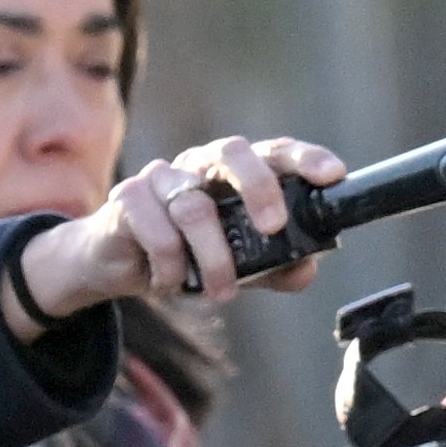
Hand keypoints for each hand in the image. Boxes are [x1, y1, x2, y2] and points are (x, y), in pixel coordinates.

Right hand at [8, 136, 341, 330]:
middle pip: (232, 153)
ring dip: (213, 260)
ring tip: (221, 293)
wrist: (112, 264)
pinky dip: (170, 267)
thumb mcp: (234, 265)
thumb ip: (271, 266)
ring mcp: (161, 178)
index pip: (272, 153)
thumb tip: (307, 269)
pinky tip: (170, 284)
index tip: (332, 175)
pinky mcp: (127, 199)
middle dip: (259, 188)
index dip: (304, 159)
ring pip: (194, 208)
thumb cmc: (181, 254)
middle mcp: (198, 165)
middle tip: (273, 228)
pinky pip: (156, 232)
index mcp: (230, 173)